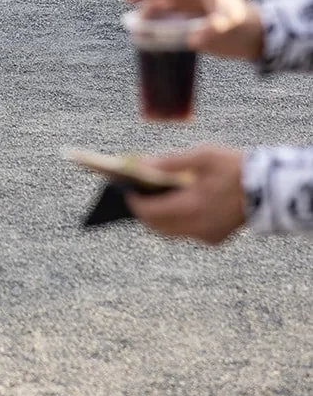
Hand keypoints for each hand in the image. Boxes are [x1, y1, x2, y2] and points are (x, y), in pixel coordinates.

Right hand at [125, 0, 263, 60]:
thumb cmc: (246, 23)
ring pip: (166, 15)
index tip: (129, 0)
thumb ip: (211, 29)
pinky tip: (155, 43)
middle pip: (162, 1)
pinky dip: (162, 34)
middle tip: (133, 25)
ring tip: (139, 35)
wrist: (261, 37)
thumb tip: (191, 41)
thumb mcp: (230, 23)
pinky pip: (173, 28)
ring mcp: (193, 13)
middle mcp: (192, 0)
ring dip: (152, 23)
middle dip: (145, 11)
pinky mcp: (196, 27)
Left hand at [126, 146, 245, 244]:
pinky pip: (188, 232)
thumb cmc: (234, 167)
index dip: (135, 202)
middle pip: (159, 227)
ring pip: (172, 232)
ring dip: (160, 218)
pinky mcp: (216, 238)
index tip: (126, 189)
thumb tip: (141, 165)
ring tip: (152, 199)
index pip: (151, 212)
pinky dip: (178, 220)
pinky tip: (177, 205)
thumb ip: (169, 162)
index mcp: (192, 207)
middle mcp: (198, 227)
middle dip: (144, 213)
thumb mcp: (201, 156)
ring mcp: (207, 235)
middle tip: (136, 195)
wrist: (268, 187)